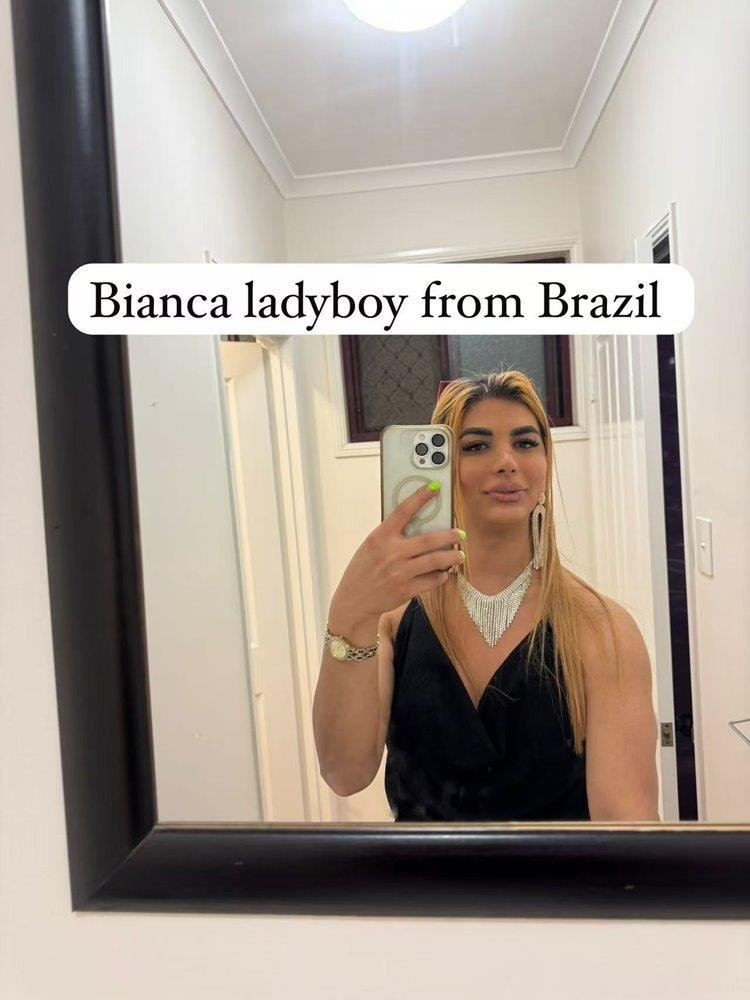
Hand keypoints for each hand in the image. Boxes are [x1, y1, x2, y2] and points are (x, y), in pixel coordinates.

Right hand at [328, 483, 464, 635]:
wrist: (354, 600)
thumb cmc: (365, 569)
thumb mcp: (372, 546)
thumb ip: (391, 536)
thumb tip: (421, 525)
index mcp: (380, 537)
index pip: (403, 511)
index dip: (420, 497)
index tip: (435, 487)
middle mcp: (391, 553)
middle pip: (429, 540)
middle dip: (450, 536)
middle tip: (460, 533)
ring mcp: (399, 573)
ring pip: (435, 561)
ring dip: (451, 557)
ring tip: (460, 555)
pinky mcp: (405, 590)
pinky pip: (431, 580)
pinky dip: (441, 576)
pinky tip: (443, 573)